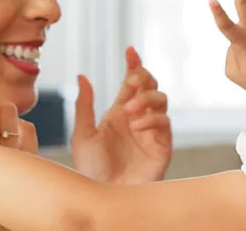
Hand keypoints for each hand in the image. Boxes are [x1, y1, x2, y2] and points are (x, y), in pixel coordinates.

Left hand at [71, 47, 173, 184]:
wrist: (104, 195)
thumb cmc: (91, 169)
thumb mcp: (82, 134)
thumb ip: (84, 105)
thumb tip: (82, 76)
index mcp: (119, 112)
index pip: (131, 82)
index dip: (133, 65)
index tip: (129, 51)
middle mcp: (138, 118)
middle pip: (150, 85)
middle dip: (142, 77)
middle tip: (129, 81)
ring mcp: (151, 130)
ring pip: (160, 99)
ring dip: (145, 98)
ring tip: (128, 110)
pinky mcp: (162, 145)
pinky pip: (164, 123)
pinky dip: (151, 119)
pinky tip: (136, 126)